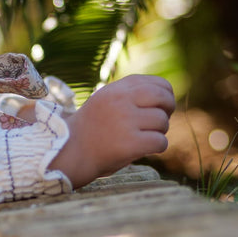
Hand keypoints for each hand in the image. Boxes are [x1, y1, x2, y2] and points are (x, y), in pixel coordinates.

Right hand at [53, 74, 174, 190]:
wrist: (69, 152)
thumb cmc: (90, 130)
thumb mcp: (105, 102)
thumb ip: (130, 95)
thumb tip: (166, 96)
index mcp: (116, 90)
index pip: (157, 83)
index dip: (166, 94)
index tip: (162, 106)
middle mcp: (121, 101)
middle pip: (164, 98)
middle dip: (168, 110)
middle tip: (161, 122)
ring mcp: (125, 122)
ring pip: (163, 122)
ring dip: (159, 132)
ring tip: (145, 138)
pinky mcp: (130, 143)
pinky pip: (160, 142)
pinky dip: (158, 147)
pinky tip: (145, 149)